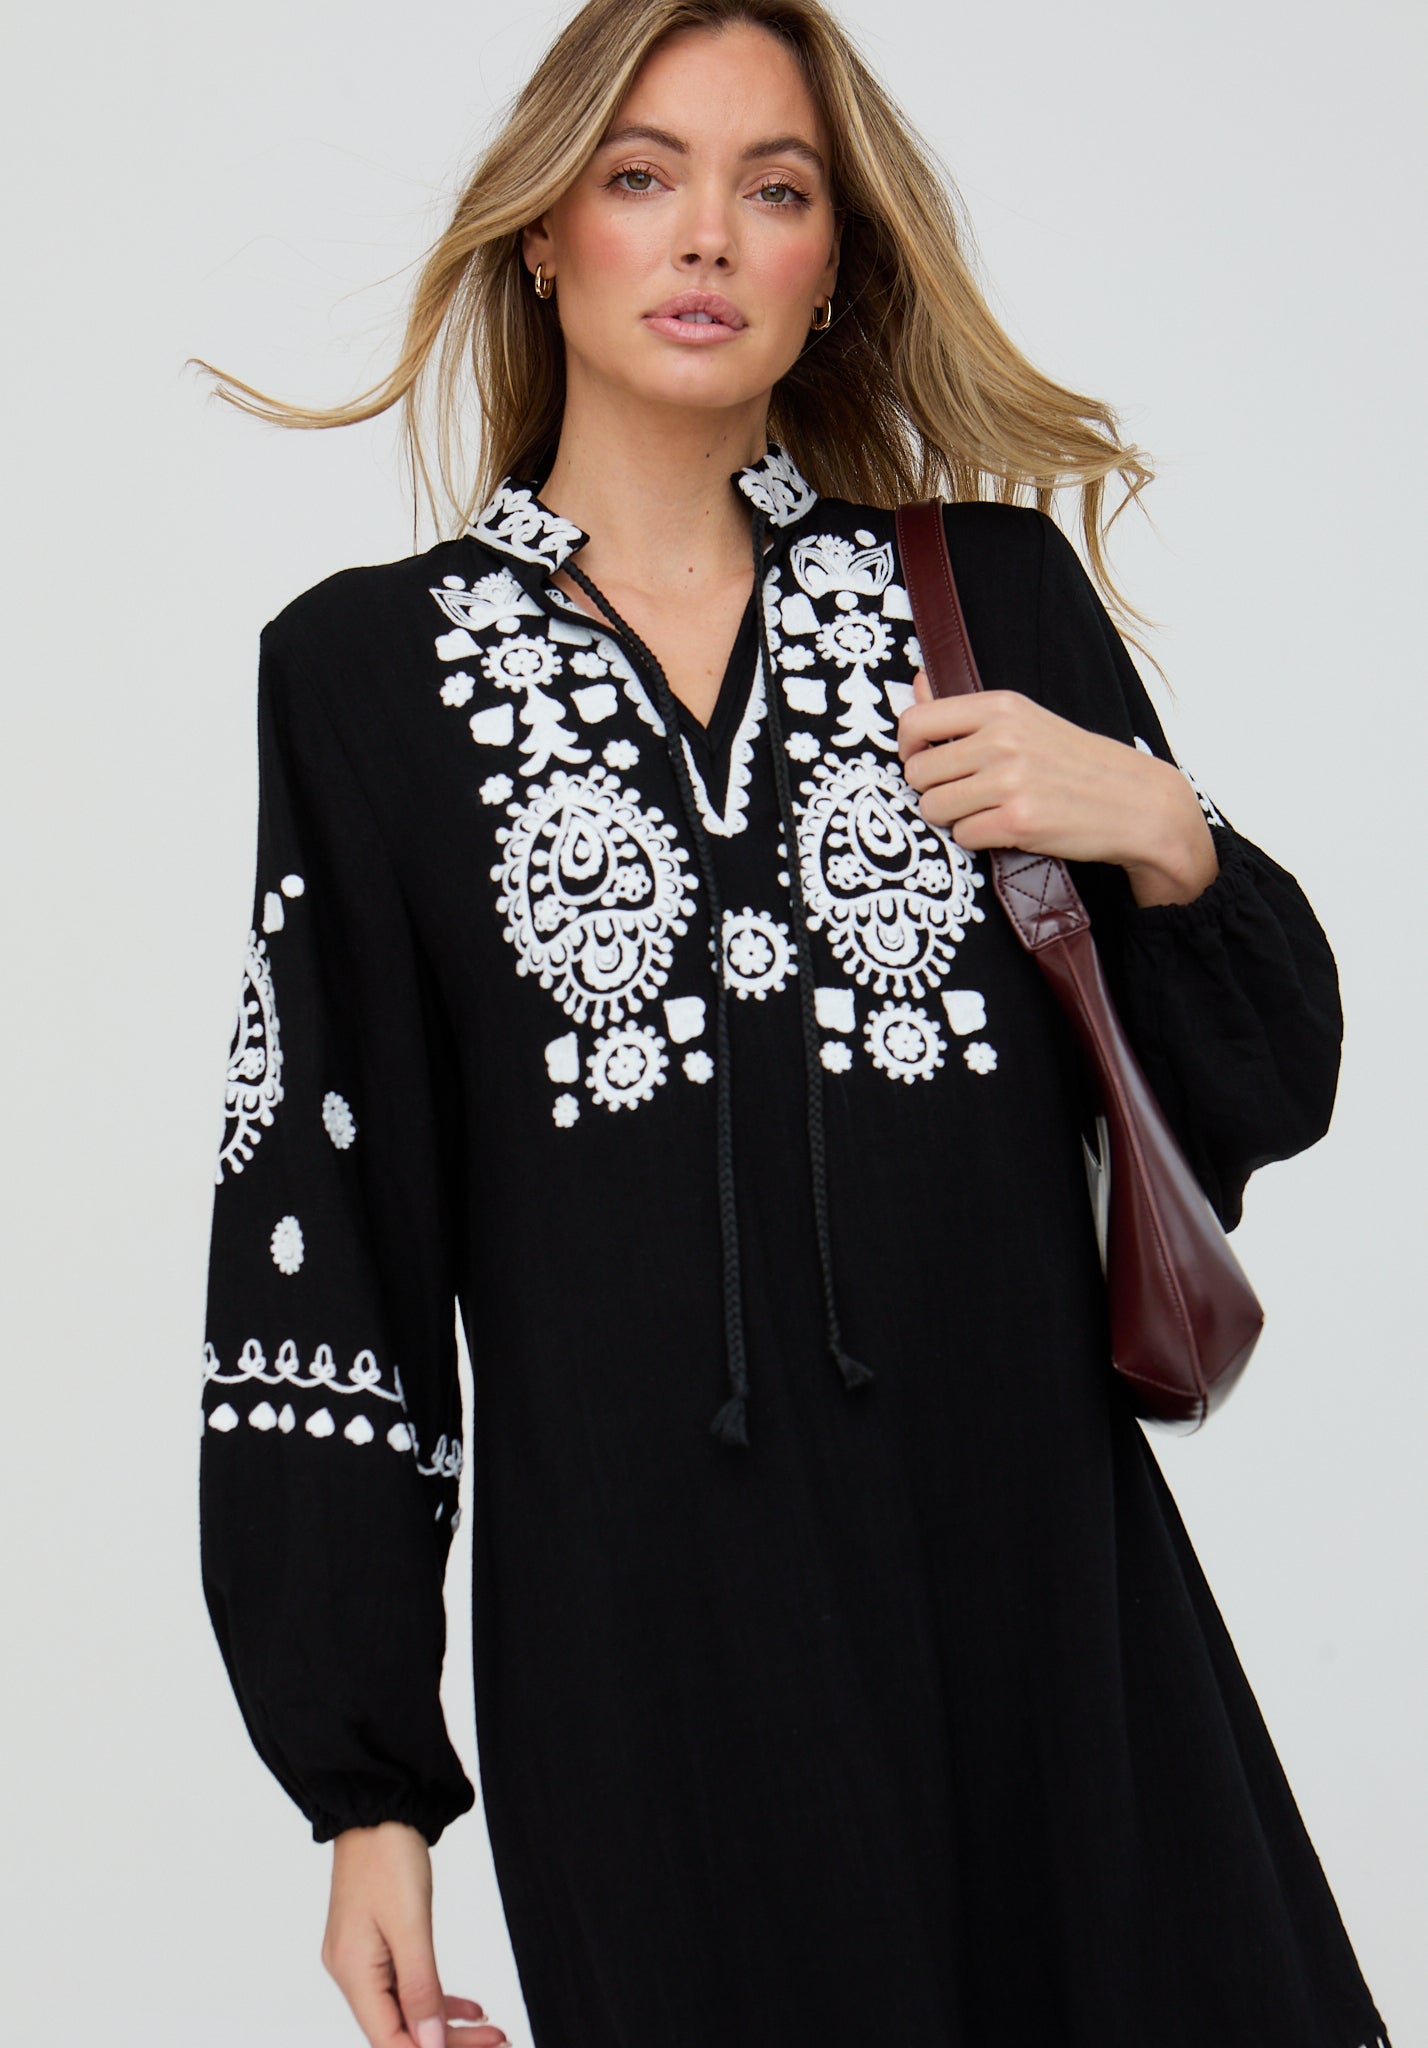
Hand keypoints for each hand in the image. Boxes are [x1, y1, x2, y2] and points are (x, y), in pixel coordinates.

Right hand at [322, 1820, 508, 2046]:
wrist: (378, 1805)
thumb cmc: (388, 1855)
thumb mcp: (411, 1923)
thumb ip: (420, 1986)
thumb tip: (429, 2045)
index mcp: (352, 1972)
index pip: (388, 2041)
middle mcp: (351, 1973)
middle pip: (399, 2031)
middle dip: (448, 2042)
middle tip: (498, 2040)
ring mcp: (361, 1959)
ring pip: (406, 2011)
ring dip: (446, 2024)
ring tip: (492, 2030)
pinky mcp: (376, 1943)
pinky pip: (406, 1986)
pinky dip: (436, 1997)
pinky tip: (469, 2007)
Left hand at [897, 672, 1218, 906]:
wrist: (1135, 802)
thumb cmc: (1076, 763)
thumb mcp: (1024, 719)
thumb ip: (964, 708)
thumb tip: (916, 681)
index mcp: (1000, 707)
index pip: (916, 720)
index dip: (907, 749)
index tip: (921, 761)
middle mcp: (1002, 739)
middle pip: (919, 771)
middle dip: (933, 789)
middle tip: (964, 794)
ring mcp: (1010, 780)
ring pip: (934, 807)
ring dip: (952, 817)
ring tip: (984, 811)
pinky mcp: (1018, 820)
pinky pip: (962, 836)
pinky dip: (976, 838)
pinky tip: (1003, 828)